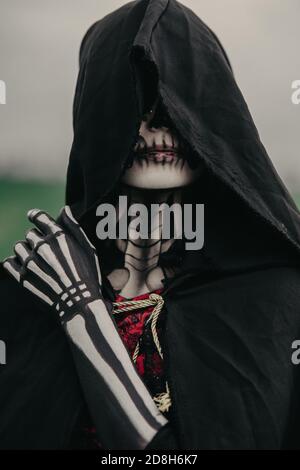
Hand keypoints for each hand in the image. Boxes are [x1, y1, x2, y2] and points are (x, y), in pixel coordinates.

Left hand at [3, 206, 103, 323]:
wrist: (79, 304)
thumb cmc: (88, 276)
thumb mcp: (88, 249)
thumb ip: (74, 227)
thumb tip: (65, 209)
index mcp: (58, 236)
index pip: (38, 216)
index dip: (35, 215)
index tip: (33, 217)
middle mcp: (42, 246)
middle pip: (30, 234)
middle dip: (36, 239)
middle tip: (46, 252)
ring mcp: (30, 262)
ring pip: (19, 247)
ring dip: (25, 251)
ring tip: (36, 261)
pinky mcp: (21, 277)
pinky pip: (8, 262)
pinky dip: (14, 263)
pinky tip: (24, 267)